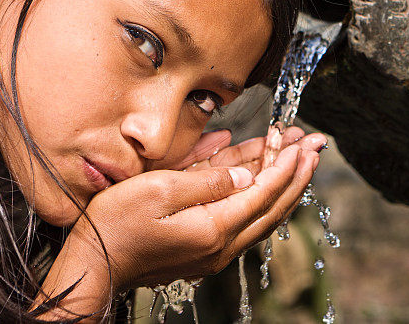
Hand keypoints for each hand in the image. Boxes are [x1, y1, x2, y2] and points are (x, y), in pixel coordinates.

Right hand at [34, 132, 324, 319]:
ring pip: (261, 213)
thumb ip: (208, 182)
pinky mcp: (203, 248)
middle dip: (297, 174)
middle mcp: (222, 243)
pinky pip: (243, 218)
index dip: (285, 165)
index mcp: (214, 228)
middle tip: (316, 147)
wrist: (93, 264)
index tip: (303, 143)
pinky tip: (264, 178)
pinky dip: (260, 195)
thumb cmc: (117, 224)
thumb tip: (247, 176)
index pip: (263, 192)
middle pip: (272, 206)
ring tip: (301, 159)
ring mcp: (214, 249)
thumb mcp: (159, 191)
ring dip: (283, 184)